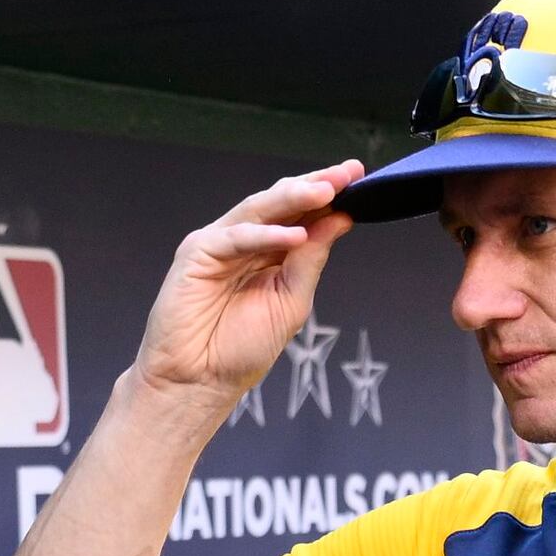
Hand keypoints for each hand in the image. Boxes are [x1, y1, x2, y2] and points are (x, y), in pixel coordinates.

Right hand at [131, 167, 359, 409]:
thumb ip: (311, 259)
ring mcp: (220, 244)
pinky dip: (265, 235)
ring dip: (293, 198)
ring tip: (326, 192)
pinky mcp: (196, 253)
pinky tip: (294, 236)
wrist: (198, 382)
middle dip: (315, 186)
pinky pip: (236, 236)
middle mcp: (245, 241)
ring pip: (259, 209)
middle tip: (346, 173)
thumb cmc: (239, 350)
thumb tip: (340, 219)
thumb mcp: (291, 301)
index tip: (358, 178)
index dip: (328, 195)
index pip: (301, 214)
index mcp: (270, 252)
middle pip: (282, 202)